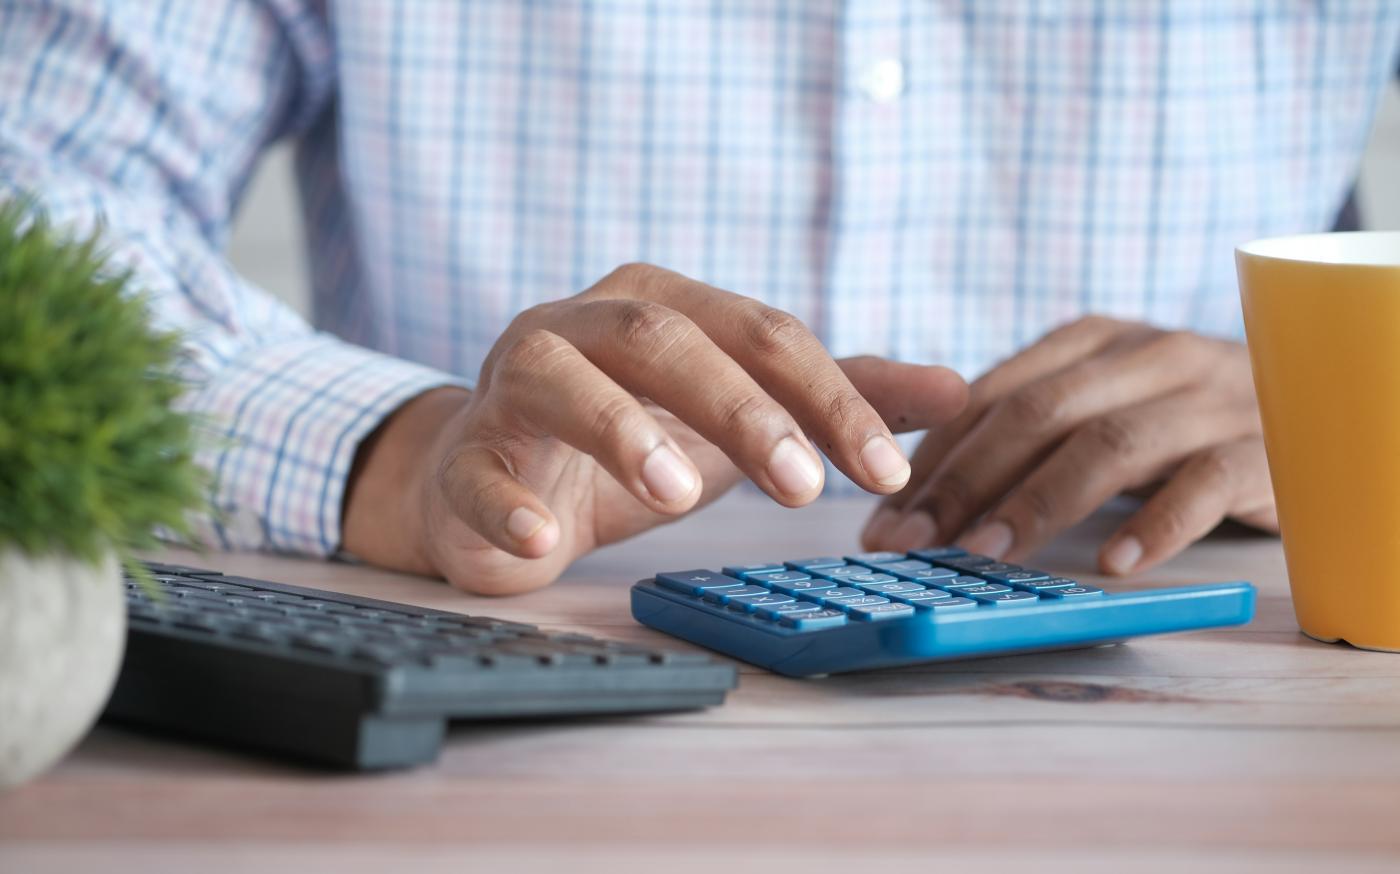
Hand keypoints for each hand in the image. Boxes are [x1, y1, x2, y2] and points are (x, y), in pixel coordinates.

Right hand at [344, 264, 967, 593]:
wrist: (497, 480)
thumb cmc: (631, 438)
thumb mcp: (741, 415)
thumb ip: (837, 398)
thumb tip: (959, 389)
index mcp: (663, 305)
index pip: (760, 333)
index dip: (828, 397)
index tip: (886, 471)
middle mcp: (585, 325)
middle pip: (666, 338)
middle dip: (740, 407)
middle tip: (803, 488)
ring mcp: (514, 383)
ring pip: (562, 380)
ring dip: (621, 431)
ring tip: (678, 493)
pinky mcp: (465, 456)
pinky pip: (476, 472)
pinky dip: (506, 506)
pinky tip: (543, 544)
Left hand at [861, 316, 1277, 574]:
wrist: (1318, 409)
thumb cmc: (1179, 423)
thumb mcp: (1100, 406)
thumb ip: (1025, 431)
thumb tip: (916, 490)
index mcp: (1094, 341)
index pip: (993, 393)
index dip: (933, 457)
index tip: (885, 517)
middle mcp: (1149, 356)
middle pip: (1039, 413)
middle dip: (964, 480)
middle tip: (913, 542)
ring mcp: (1209, 398)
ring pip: (1110, 442)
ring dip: (1039, 502)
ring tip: (987, 555)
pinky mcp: (1264, 448)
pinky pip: (1204, 483)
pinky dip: (1156, 525)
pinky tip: (1114, 566)